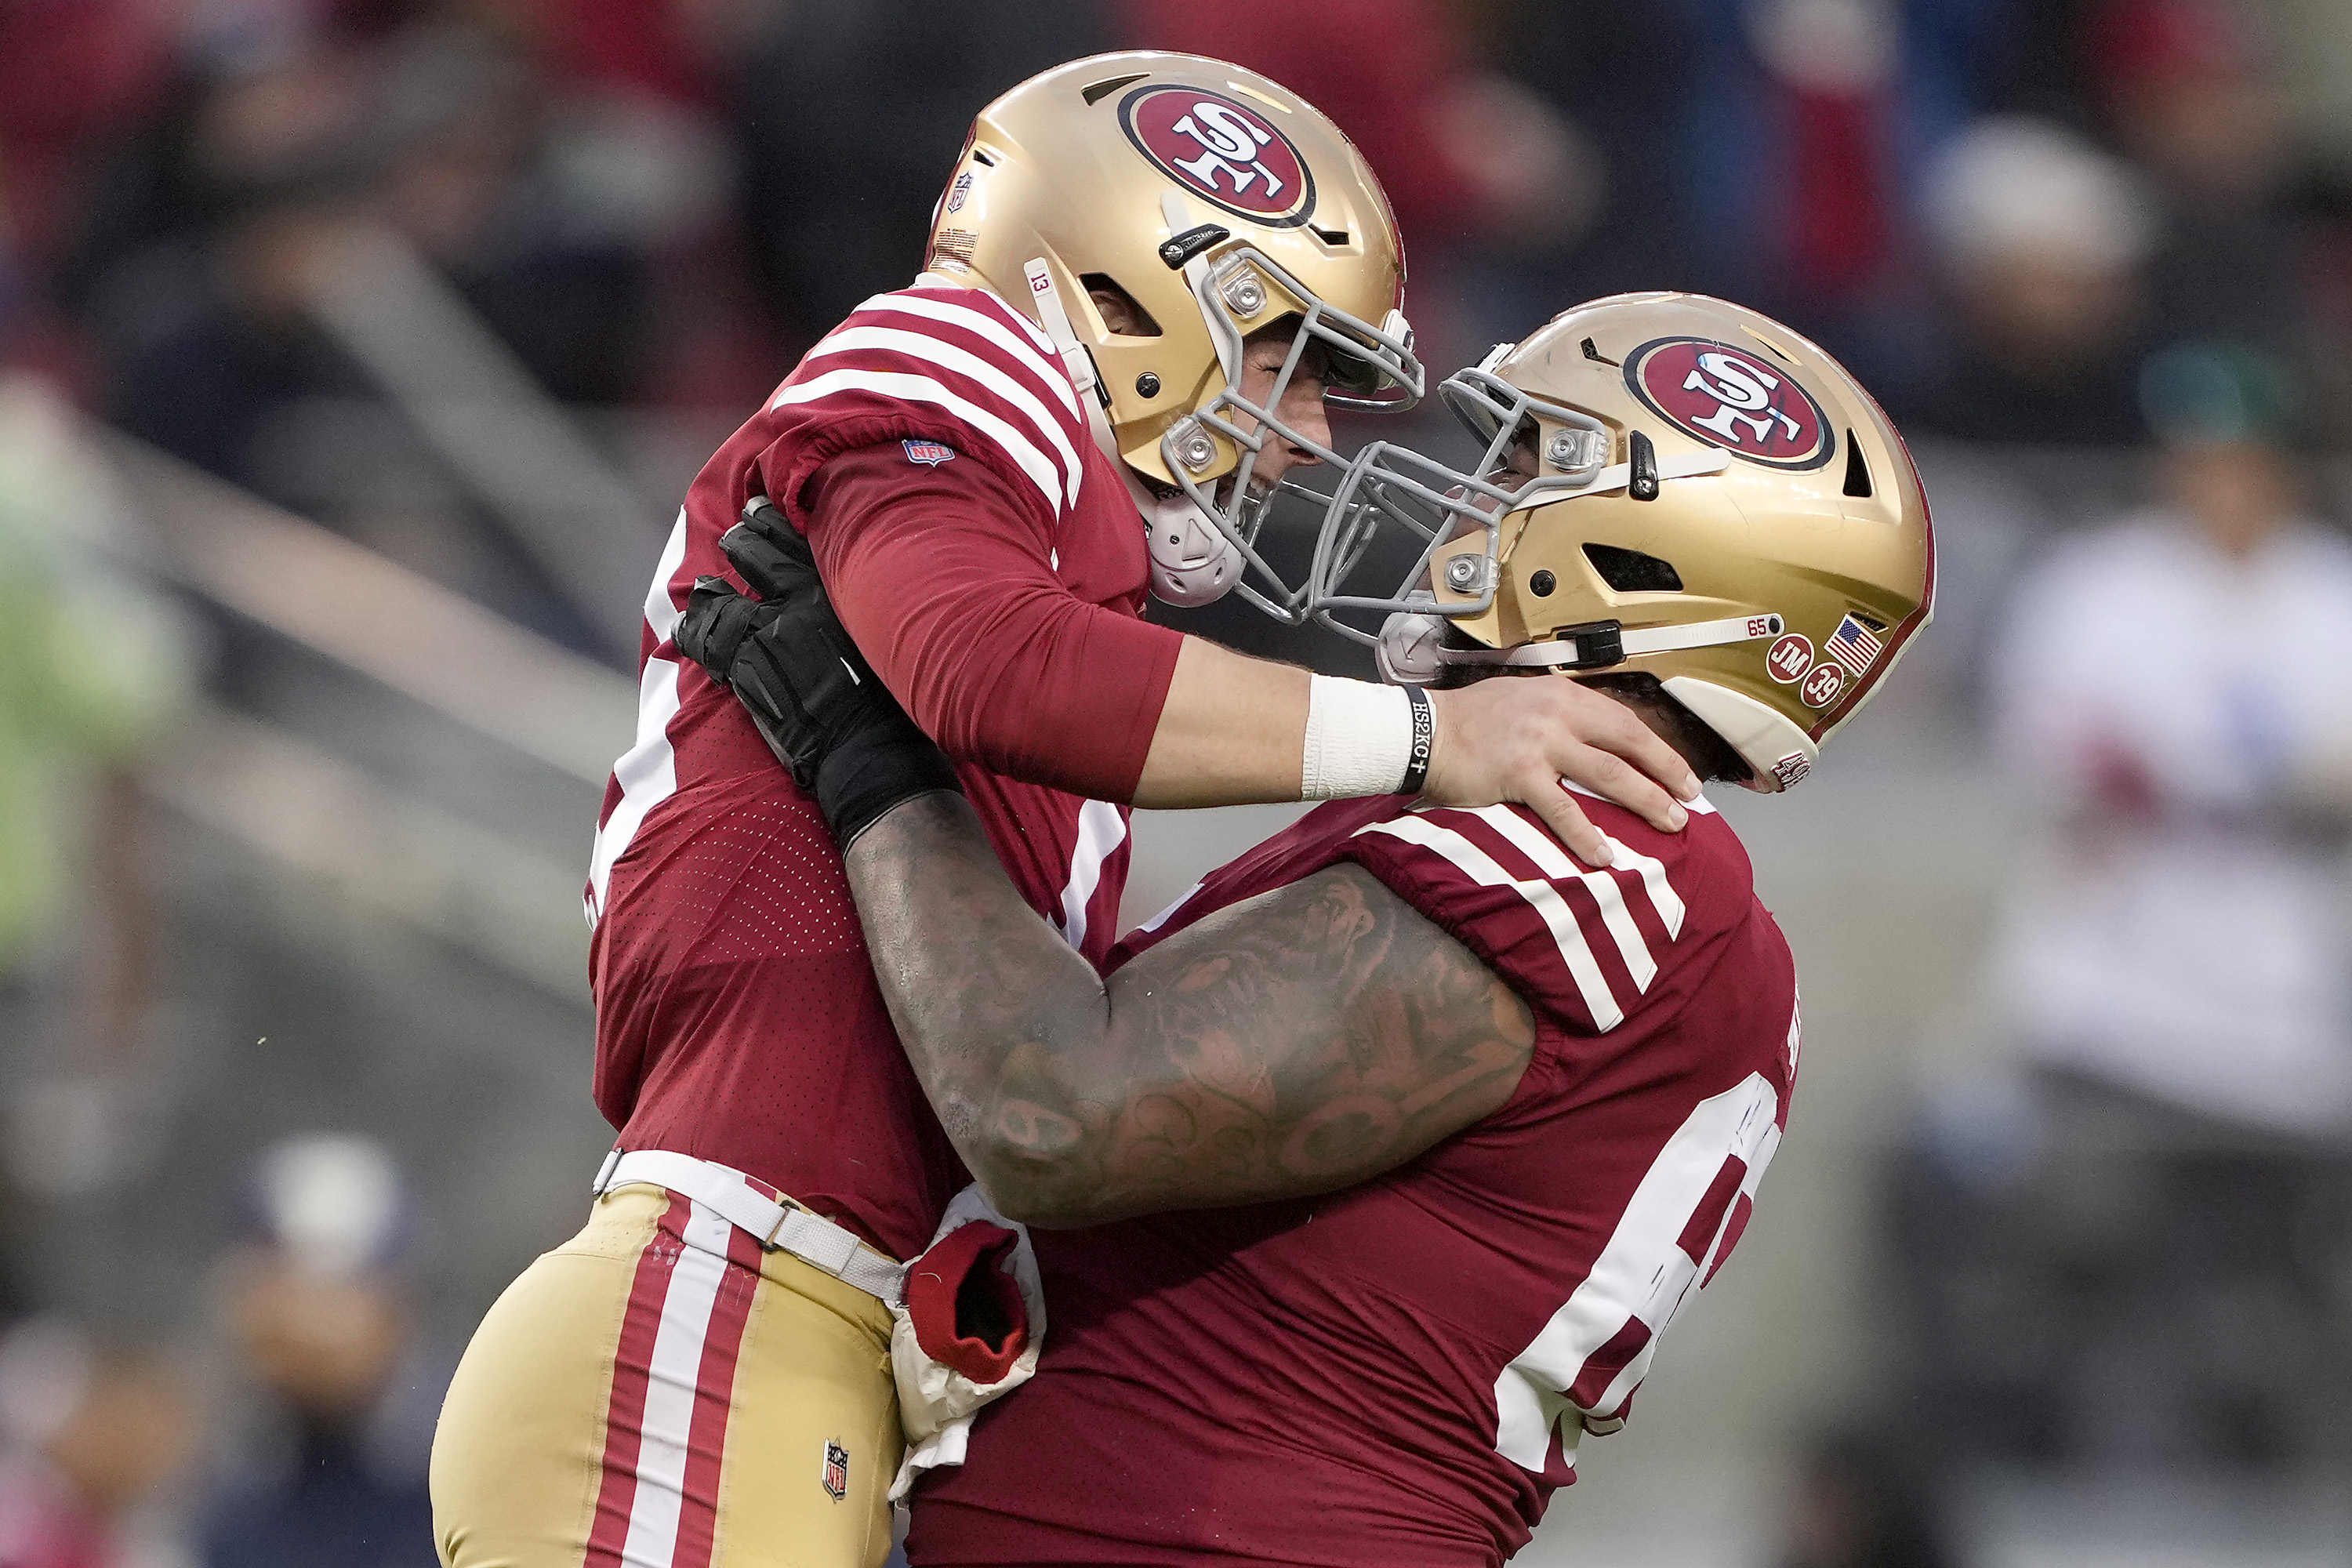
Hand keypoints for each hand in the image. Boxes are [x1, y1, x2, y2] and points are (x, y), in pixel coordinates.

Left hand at [672, 497, 960, 843]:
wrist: (874, 753)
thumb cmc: (898, 704)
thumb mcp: (892, 637)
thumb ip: (868, 610)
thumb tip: (864, 602)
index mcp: (843, 587)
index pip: (799, 537)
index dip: (774, 519)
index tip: (762, 509)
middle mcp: (803, 599)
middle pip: (756, 551)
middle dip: (741, 540)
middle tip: (735, 536)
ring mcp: (769, 630)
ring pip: (722, 593)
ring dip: (710, 589)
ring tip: (704, 587)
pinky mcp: (746, 667)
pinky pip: (705, 638)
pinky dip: (693, 632)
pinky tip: (685, 630)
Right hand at [1422, 678, 1700, 866]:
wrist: (1421, 731)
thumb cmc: (1467, 721)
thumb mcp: (1521, 701)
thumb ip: (1558, 715)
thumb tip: (1593, 743)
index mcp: (1562, 693)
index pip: (1624, 720)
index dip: (1658, 748)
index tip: (1680, 772)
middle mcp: (1558, 712)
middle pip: (1629, 742)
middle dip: (1666, 772)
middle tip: (1691, 799)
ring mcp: (1541, 742)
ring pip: (1609, 773)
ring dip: (1645, 801)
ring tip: (1670, 824)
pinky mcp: (1519, 773)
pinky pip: (1563, 808)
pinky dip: (1586, 834)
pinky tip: (1604, 856)